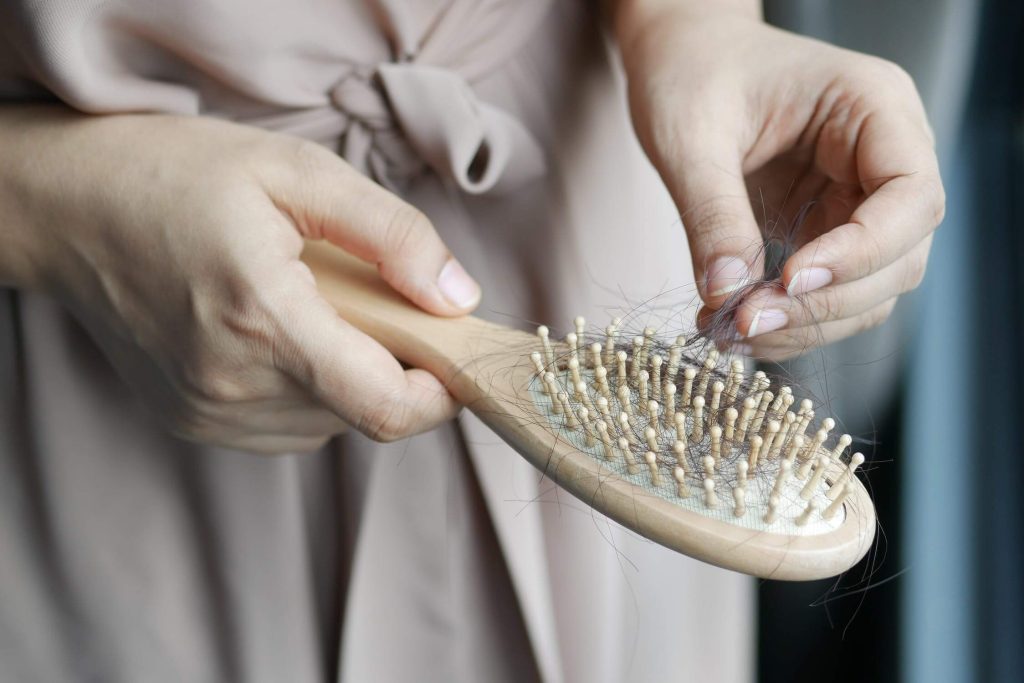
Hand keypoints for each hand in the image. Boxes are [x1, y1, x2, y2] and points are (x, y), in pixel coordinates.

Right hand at [5, 110, 480, 451]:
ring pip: (329, 423)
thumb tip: (458, 298)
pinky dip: (308, 387)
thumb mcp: (298, 173)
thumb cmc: (177, 176)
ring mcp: (208, 413)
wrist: (67, 208)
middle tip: (369, 297)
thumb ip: (392, 236)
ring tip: (312, 307)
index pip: (387, 408)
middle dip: (394, 364)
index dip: (442, 394)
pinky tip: (278, 332)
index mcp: (265, 320)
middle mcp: (234, 385)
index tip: (454, 353)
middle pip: (365, 413)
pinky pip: (287, 425)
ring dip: (349, 376)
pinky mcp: (193, 421)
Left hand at [615, 3, 943, 359]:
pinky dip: (786, 318)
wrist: (682, 57)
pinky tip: (729, 325)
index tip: (790, 280)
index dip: (861, 251)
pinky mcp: (825, 229)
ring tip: (726, 332)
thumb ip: (712, 213)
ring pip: (867, 289)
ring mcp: (857, 198)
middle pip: (898, 257)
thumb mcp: (691, 136)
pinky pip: (826, 292)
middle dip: (823, 303)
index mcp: (873, 107)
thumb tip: (727, 294)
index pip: (910, 196)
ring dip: (804, 324)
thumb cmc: (693, 69)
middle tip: (744, 323)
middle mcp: (881, 157)